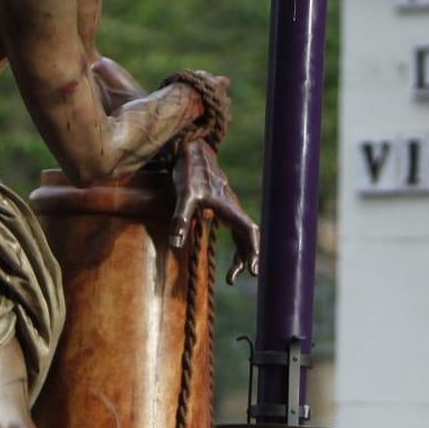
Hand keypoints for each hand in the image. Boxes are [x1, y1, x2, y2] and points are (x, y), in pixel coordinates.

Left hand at [170, 139, 259, 280]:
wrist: (191, 149)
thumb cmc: (189, 171)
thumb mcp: (183, 195)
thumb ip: (180, 219)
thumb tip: (175, 246)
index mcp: (228, 206)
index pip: (248, 230)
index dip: (253, 249)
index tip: (253, 268)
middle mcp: (232, 207)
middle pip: (248, 235)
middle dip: (247, 257)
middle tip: (237, 277)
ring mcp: (228, 206)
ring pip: (242, 233)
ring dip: (241, 254)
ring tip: (231, 275)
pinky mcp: (221, 204)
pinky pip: (235, 227)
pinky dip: (236, 243)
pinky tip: (232, 254)